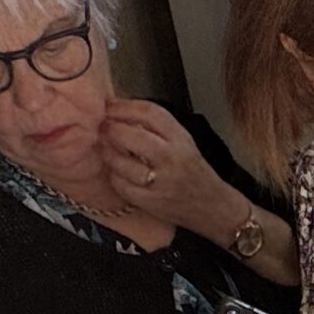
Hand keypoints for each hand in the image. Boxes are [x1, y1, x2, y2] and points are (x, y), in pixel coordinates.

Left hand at [99, 98, 231, 236]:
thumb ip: (157, 128)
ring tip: (103, 147)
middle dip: (111, 129)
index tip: (109, 106)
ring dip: (108, 152)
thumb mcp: (183, 142)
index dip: (124, 107)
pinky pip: (122, 185)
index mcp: (181, 139)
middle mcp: (171, 158)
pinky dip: (114, 175)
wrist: (212, 207)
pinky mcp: (151, 202)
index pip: (150, 113)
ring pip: (124, 163)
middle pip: (133, 136)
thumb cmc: (194, 172)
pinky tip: (114, 169)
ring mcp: (161, 182)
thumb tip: (120, 112)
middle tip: (102, 127)